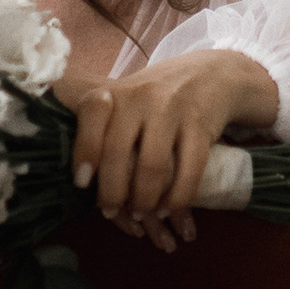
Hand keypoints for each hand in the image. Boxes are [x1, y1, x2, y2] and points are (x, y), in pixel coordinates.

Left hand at [63, 49, 282, 248]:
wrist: (211, 74)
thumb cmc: (156, 96)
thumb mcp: (127, 97)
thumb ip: (100, 124)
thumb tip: (78, 176)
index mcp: (117, 92)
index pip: (91, 115)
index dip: (84, 150)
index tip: (81, 182)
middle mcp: (142, 97)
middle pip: (118, 151)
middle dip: (112, 192)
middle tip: (111, 212)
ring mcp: (173, 109)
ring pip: (153, 166)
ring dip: (144, 200)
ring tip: (141, 214)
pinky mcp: (201, 125)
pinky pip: (189, 170)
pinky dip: (177, 197)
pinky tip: (169, 209)